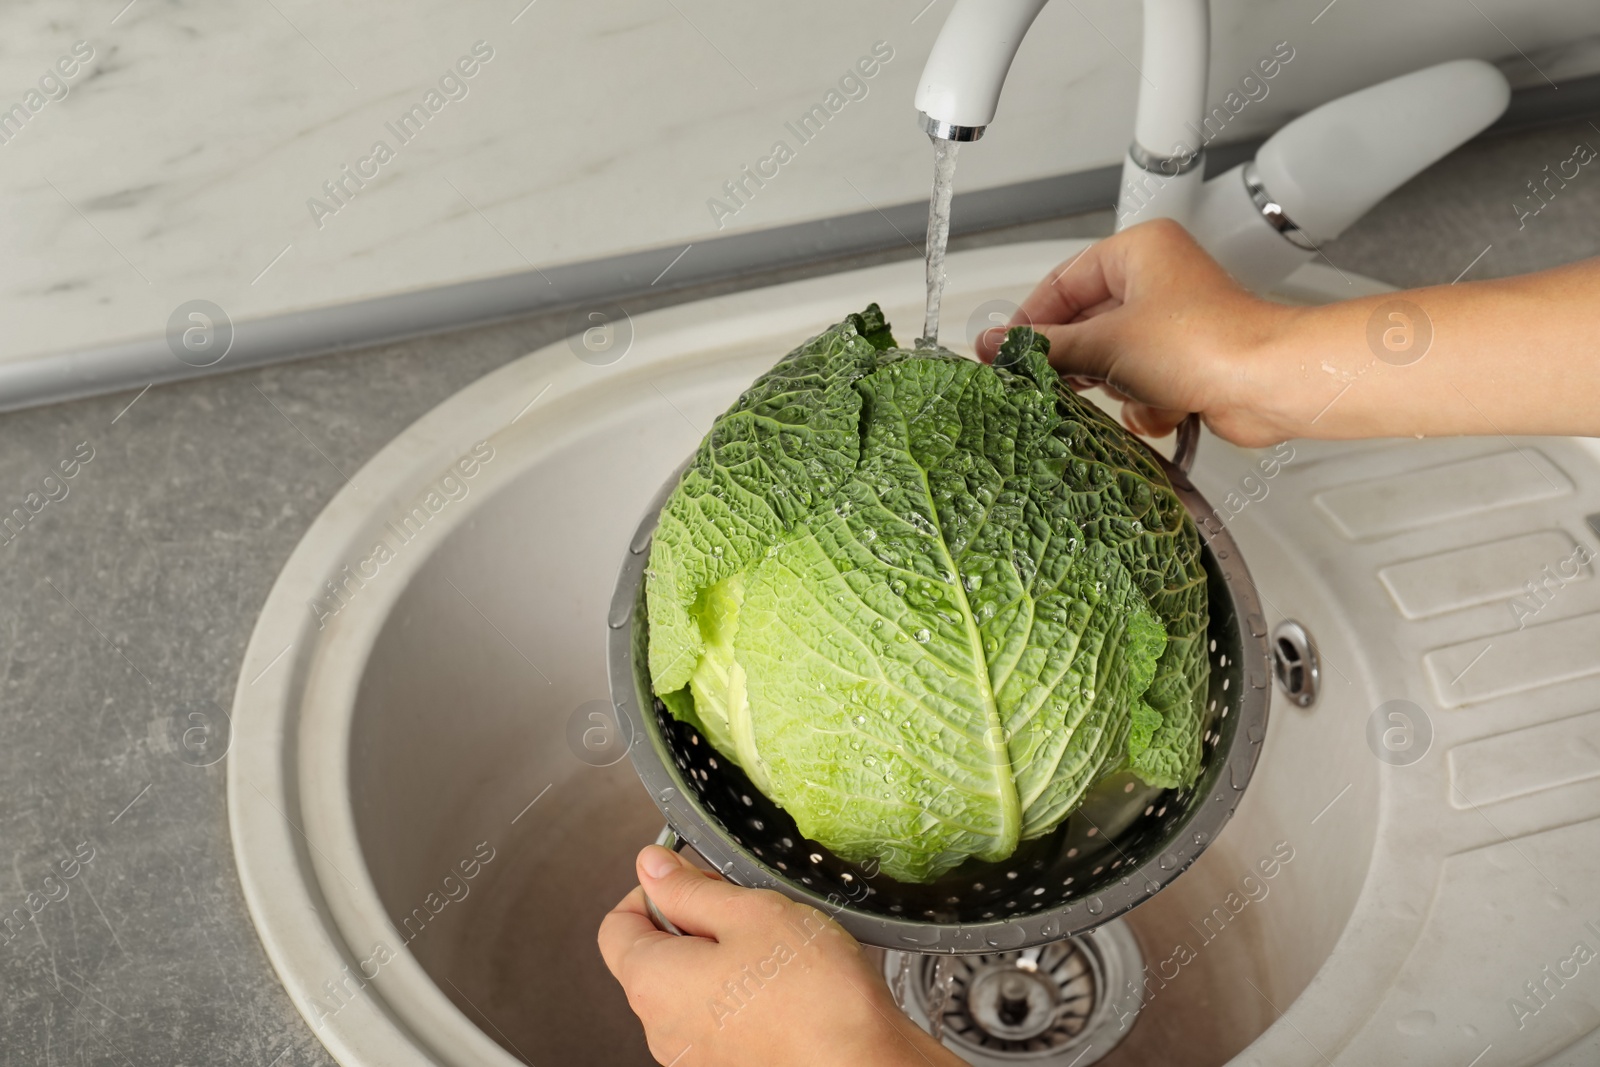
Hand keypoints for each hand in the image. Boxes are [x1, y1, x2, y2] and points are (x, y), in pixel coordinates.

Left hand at [599, 846, 961, 1066]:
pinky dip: (741, 998)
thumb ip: (690, 889)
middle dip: (693, 926)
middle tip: (745, 913)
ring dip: (721, 963)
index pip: (616, 925)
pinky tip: (784, 989)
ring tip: (773, 953)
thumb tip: (652, 869)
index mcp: (652, 981)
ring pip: (689, 990)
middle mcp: (661, 1029)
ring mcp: (692, 1057)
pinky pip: (717, 1021)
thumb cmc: (813, 997)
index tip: (694, 881)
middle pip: (652, 958)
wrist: (864, 1065)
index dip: (654, 891)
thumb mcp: (750, 913)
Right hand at [974, 219, 1295, 447]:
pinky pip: (1140, 384)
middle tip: (1048, 381)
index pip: (1063, 281)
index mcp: (1138, 251)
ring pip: (1111, 359)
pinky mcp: (1186, 362)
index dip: (1031, 320)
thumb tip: (996, 346)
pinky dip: (1144, 403)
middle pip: (1087, 323)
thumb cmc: (1206, 344)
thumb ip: (1045, 347)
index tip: (1005, 352)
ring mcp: (1172, 323)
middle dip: (1078, 359)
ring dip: (1115, 385)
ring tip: (1127, 391)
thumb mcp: (1105, 344)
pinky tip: (1160, 407)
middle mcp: (1157, 280)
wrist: (1268, 384)